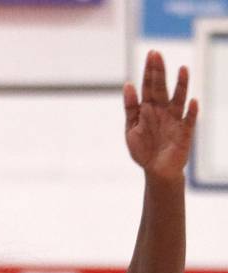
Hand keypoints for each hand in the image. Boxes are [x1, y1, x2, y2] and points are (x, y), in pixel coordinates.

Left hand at [124, 50, 198, 180]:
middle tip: (157, 54)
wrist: (155, 170)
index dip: (149, 71)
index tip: (151, 54)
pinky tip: (192, 101)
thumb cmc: (143, 148)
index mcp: (148, 109)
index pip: (148, 87)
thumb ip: (130, 108)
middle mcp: (163, 111)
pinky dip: (191, 112)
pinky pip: (189, 120)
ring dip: (181, 85)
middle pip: (161, 88)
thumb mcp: (131, 128)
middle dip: (159, 72)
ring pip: (178, 100)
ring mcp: (175, 120)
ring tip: (182, 69)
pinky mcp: (184, 133)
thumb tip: (128, 84)